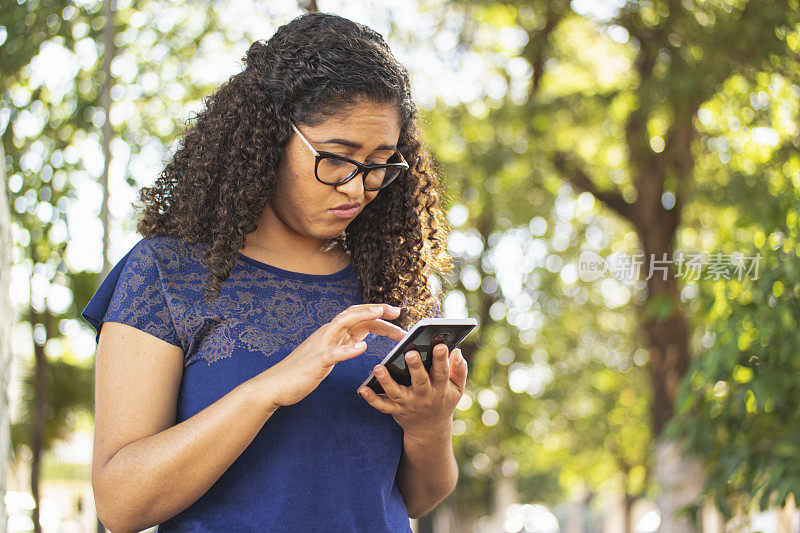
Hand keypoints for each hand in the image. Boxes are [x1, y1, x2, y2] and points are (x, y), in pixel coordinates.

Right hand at [258, 303, 406, 408]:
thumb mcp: (329, 354)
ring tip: (381, 314)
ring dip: (363, 317)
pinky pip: (332, 353)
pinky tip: (361, 348)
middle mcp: (327, 334)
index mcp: (332, 333)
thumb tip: (361, 340)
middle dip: (376, 310)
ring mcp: (320, 346)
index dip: (378, 314)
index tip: (396, 315)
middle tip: (397, 310)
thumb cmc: (303, 371)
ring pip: (342, 323)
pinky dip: (347, 349)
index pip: (358, 317)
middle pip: (354, 314)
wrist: (276, 385)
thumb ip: (343, 345)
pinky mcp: (315, 362)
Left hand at [358, 342, 467, 441]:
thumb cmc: (443, 401)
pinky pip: (382, 406)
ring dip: (386, 381)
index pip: (443, 372)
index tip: (441, 345)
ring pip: (396, 393)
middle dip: (416, 367)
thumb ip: (460, 370)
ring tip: (378, 367)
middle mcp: (424, 396)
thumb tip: (457, 352)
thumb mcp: (457, 389)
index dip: (442, 359)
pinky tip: (362, 390)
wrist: (430, 430)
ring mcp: (408, 404)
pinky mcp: (395, 410)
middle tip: (410, 353)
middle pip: (420, 381)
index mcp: (441, 388)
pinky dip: (372, 399)